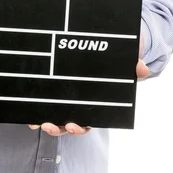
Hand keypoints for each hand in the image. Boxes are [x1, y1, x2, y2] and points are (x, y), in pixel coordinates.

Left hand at [27, 59, 149, 135]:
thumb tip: (143, 68)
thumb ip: (131, 64)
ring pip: (54, 118)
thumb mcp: (120, 60)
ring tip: (40, 122)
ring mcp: (62, 100)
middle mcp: (76, 105)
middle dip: (60, 128)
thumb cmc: (109, 59)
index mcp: (93, 103)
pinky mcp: (50, 92)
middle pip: (68, 124)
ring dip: (47, 124)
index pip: (87, 120)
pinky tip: (29, 113)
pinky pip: (42, 106)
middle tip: (53, 125)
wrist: (98, 44)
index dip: (80, 127)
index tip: (74, 125)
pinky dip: (34, 112)